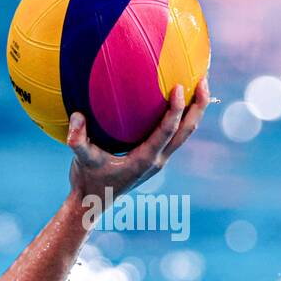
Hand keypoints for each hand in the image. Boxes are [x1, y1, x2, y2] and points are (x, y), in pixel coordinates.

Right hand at [68, 77, 210, 202]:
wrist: (93, 201)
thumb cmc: (88, 180)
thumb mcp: (81, 160)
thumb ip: (77, 140)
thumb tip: (77, 115)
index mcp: (144, 159)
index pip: (168, 131)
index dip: (176, 109)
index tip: (179, 87)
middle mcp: (157, 159)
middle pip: (187, 130)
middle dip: (199, 105)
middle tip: (203, 79)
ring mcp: (159, 159)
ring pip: (185, 133)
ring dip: (194, 110)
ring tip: (199, 85)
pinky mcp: (155, 158)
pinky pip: (175, 135)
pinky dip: (181, 117)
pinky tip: (175, 101)